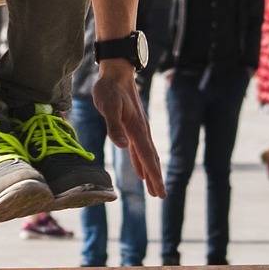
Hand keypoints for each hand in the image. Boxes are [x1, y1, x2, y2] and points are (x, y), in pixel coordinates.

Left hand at [93, 60, 165, 198]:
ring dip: (150, 172)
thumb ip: (114, 125)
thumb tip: (121, 145)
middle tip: (161, 196)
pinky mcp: (132, 127)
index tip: (160, 192)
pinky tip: (141, 171)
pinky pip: (139, 149)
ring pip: (147, 155)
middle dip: (156, 178)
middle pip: (150, 159)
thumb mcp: (107, 105)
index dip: (153, 175)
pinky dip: (142, 162)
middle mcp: (141, 131)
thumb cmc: (109, 89)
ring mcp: (138, 129)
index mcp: (137, 129)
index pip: (146, 156)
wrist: (116, 73)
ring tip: (154, 188)